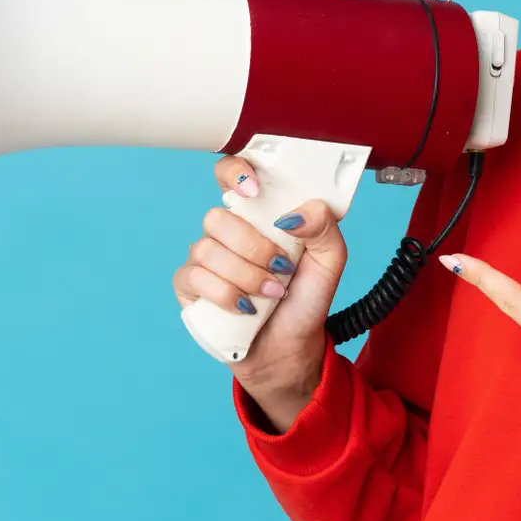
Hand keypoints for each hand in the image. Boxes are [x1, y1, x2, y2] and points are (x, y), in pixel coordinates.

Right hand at [173, 156, 347, 430]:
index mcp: (258, 214)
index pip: (231, 173)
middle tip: (281, 268)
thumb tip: (293, 214)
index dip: (234, 172)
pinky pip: (194, 279)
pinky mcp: (190, 289)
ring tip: (272, 293)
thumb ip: (324, 227)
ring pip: (206, 250)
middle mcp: (227, 232)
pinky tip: (246, 309)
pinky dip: (226, 295)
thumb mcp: (330, 261)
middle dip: (253, 247)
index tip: (253, 190)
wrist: (292, 348)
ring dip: (246, 276)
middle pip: (217, 217)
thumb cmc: (306, 299)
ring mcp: (205, 260)